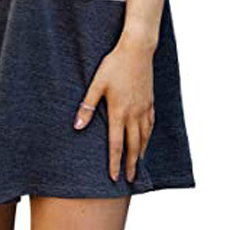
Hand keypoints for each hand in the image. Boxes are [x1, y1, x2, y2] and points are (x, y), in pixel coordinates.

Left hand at [73, 40, 155, 182]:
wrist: (137, 50)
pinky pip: (151, 124)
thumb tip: (77, 125)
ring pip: (144, 137)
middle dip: (131, 164)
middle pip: (134, 145)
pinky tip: (146, 140)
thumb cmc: (114, 65)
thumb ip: (88, 106)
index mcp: (119, 111)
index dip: (115, 162)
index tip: (114, 177)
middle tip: (130, 179)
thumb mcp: (97, 84)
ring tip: (138, 165)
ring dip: (141, 153)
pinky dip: (148, 136)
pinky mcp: (150, 101)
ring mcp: (144, 108)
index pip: (116, 144)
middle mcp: (134, 113)